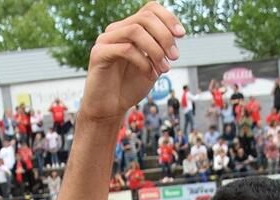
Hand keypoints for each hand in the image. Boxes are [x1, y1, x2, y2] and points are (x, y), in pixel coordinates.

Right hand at [80, 3, 184, 122]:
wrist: (109, 109)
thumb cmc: (129, 88)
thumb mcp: (152, 66)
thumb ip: (161, 50)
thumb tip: (176, 35)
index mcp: (129, 29)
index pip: (150, 9)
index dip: (168, 18)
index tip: (181, 35)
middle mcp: (116, 30)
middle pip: (145, 17)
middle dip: (165, 36)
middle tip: (174, 57)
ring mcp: (105, 40)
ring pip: (136, 30)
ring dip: (156, 49)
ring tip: (164, 68)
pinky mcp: (98, 54)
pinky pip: (125, 49)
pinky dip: (143, 61)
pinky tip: (149, 75)